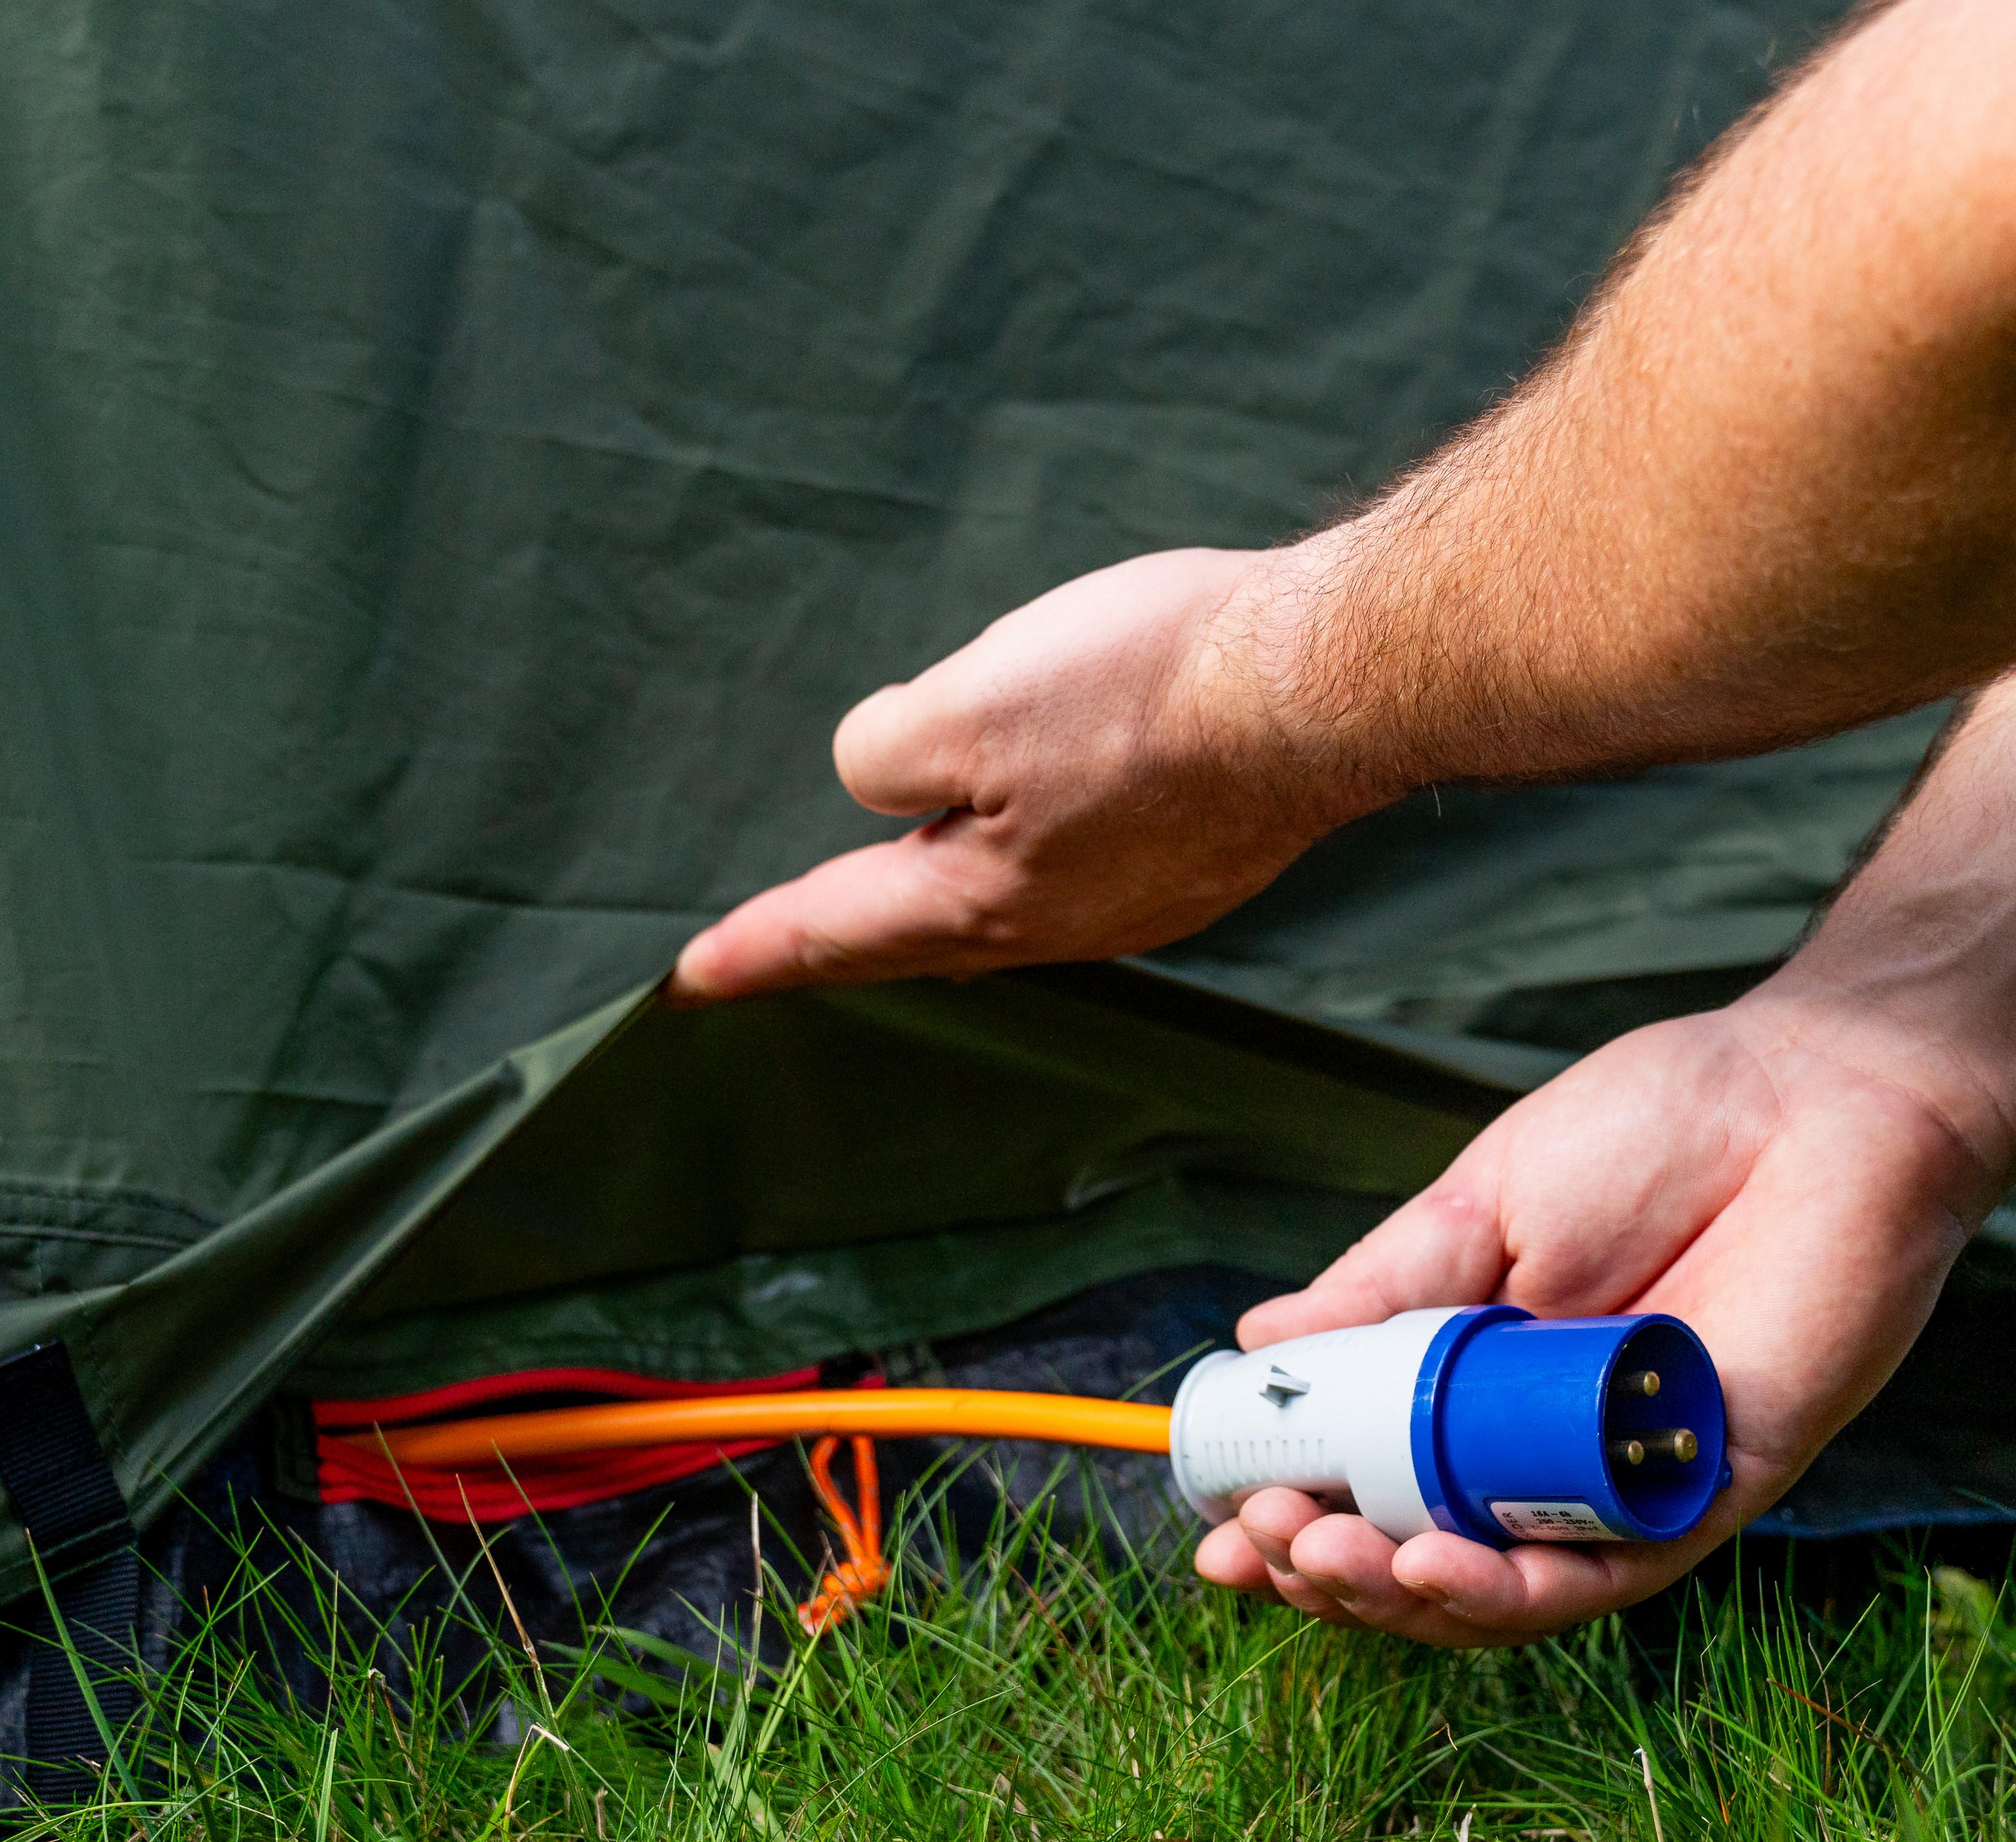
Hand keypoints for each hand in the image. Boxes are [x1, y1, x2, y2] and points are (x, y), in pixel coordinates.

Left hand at [670, 548, 1373, 1000]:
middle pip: (917, 936)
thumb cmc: (1150, 690)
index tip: (690, 976)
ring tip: (891, 892)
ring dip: (938, 901)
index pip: (837, 924)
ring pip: (1003, 910)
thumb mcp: (969, 702)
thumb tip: (882, 777)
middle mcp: (1058, 923)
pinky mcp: (1199, 861)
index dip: (758, 946)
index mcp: (981, 896)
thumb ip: (889, 752)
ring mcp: (1137, 902)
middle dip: (843, 936)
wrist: (1325, 689)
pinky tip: (1034, 838)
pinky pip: (1079, 877)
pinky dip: (1027, 864)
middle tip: (779, 946)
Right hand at [1195, 994, 2009, 1644]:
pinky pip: (1605, 1577)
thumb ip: (1383, 1291)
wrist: (1820, 1094)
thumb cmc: (1667, 1126)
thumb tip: (1258, 1344)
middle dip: (1329, 1572)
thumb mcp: (1483, 1203)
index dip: (1295, 1523)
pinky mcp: (1708, 1496)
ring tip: (1328, 1563)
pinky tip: (1434, 1564)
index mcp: (1489, 1387)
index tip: (1217, 1531)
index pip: (1377, 1488)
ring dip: (1402, 1595)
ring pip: (1503, 1593)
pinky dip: (1512, 1586)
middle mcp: (1552, 1453)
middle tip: (1260, 1548)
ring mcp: (1628, 1483)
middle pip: (1423, 1557)